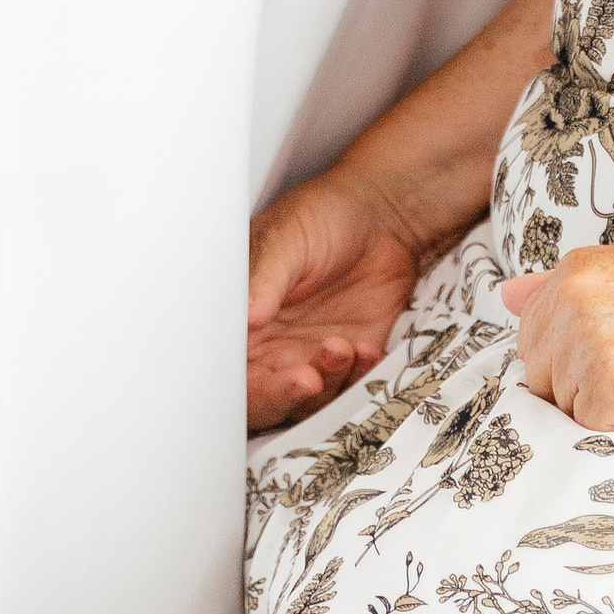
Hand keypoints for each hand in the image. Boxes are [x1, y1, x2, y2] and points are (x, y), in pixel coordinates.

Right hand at [247, 169, 421, 435]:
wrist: (381, 213)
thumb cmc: (323, 215)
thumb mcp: (286, 237)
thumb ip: (265, 278)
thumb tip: (245, 313)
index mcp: (245, 318)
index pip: (233, 369)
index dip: (249, 385)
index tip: (271, 375)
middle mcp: (273, 345)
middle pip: (267, 397)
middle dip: (286, 395)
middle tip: (308, 378)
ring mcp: (311, 355)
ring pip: (310, 400)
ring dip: (327, 383)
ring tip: (344, 347)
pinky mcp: (351, 359)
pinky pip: (351, 387)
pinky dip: (359, 377)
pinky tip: (366, 350)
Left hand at [499, 243, 613, 431]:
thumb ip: (558, 286)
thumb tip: (504, 294)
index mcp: (571, 273)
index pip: (531, 335)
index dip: (567, 356)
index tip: (611, 354)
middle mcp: (569, 304)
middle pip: (539, 374)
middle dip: (576, 385)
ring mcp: (586, 346)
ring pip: (564, 405)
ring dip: (600, 406)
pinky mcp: (610, 388)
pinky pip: (589, 427)